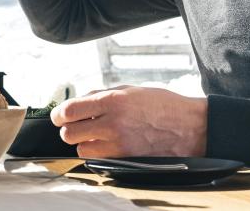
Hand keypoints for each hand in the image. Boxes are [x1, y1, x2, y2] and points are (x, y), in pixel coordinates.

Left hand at [50, 85, 206, 157]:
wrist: (190, 127)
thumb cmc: (161, 105)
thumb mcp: (129, 90)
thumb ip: (101, 95)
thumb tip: (78, 102)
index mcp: (112, 101)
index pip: (70, 110)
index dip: (59, 114)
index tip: (59, 115)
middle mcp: (113, 123)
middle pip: (69, 133)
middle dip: (69, 128)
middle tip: (75, 125)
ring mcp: (119, 144)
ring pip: (81, 149)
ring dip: (84, 142)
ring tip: (96, 135)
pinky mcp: (126, 160)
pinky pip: (98, 159)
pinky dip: (97, 153)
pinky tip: (107, 143)